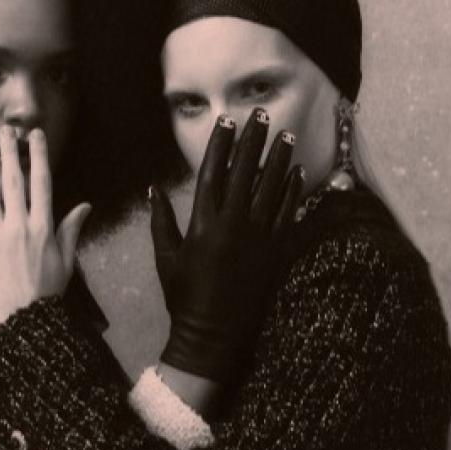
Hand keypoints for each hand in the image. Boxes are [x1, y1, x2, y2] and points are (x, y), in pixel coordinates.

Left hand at [0, 127, 91, 333]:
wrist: (21, 325)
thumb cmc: (46, 295)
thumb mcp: (66, 262)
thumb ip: (71, 230)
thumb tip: (85, 205)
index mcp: (43, 229)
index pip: (41, 183)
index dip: (39, 156)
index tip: (35, 136)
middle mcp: (18, 228)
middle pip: (12, 181)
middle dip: (9, 153)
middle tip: (4, 132)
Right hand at [152, 111, 303, 382]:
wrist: (215, 335)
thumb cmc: (185, 297)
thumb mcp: (166, 258)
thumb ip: (161, 220)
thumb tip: (152, 188)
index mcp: (203, 223)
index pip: (213, 171)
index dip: (221, 143)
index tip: (227, 121)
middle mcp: (233, 224)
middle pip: (245, 171)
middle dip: (253, 139)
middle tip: (260, 114)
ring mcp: (259, 237)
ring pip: (272, 186)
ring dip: (280, 158)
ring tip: (286, 135)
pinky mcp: (277, 252)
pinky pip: (289, 213)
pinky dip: (294, 191)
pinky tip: (298, 172)